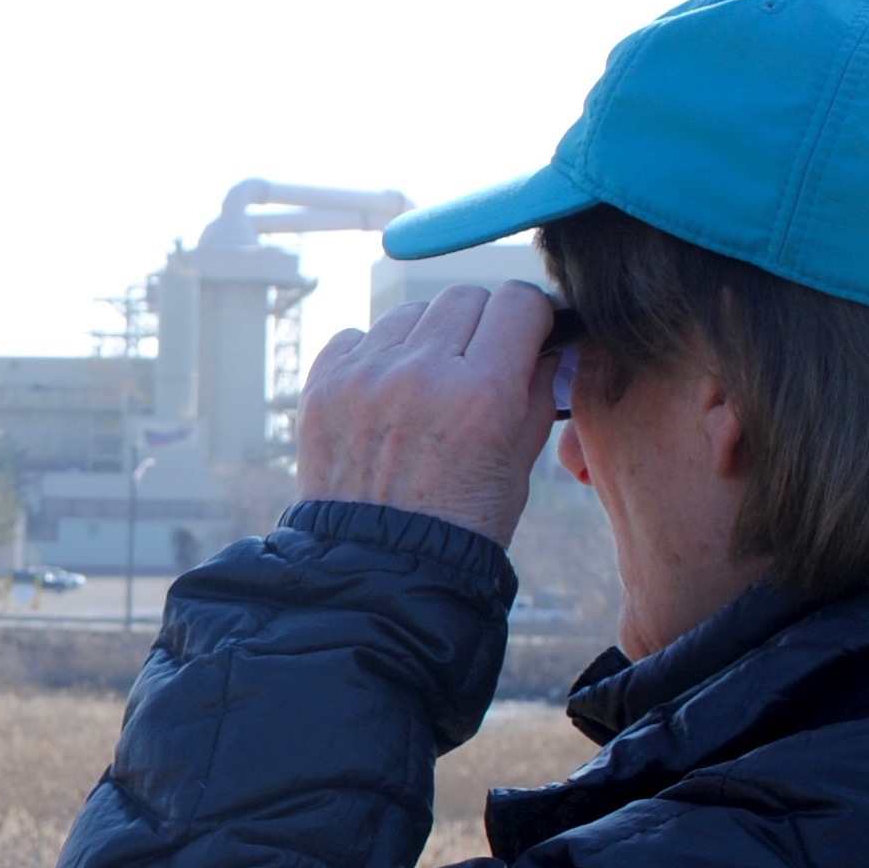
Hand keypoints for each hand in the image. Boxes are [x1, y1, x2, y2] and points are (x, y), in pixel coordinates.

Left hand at [293, 282, 560, 546]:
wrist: (378, 569)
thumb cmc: (461, 525)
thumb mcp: (520, 463)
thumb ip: (537, 390)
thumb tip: (545, 341)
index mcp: (482, 393)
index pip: (517, 303)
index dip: (530, 316)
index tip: (528, 332)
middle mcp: (421, 374)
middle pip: (464, 298)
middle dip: (481, 324)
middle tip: (480, 362)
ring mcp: (366, 377)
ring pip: (411, 313)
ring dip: (427, 338)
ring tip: (429, 386)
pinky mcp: (323, 386)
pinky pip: (358, 336)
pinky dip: (377, 357)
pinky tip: (387, 397)